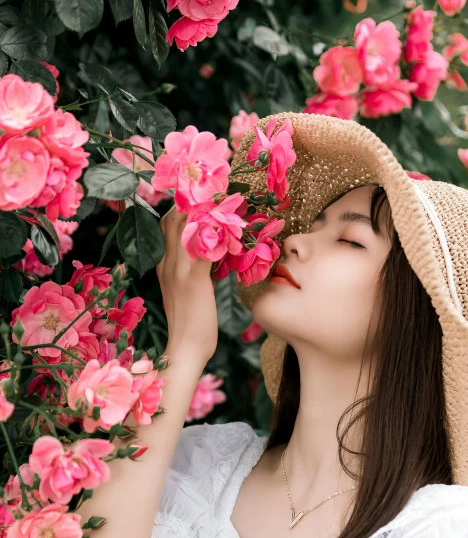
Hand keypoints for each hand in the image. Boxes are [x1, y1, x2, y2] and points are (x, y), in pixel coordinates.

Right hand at [157, 204, 218, 364]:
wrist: (185, 348)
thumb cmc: (190, 323)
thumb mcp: (184, 292)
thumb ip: (191, 272)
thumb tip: (208, 256)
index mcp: (163, 265)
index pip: (166, 224)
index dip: (182, 205)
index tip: (203, 195)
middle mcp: (168, 263)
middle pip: (174, 218)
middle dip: (194, 200)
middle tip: (219, 190)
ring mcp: (179, 270)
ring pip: (186, 226)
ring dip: (207, 209)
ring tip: (228, 197)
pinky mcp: (195, 280)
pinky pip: (205, 247)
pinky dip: (219, 233)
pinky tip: (234, 225)